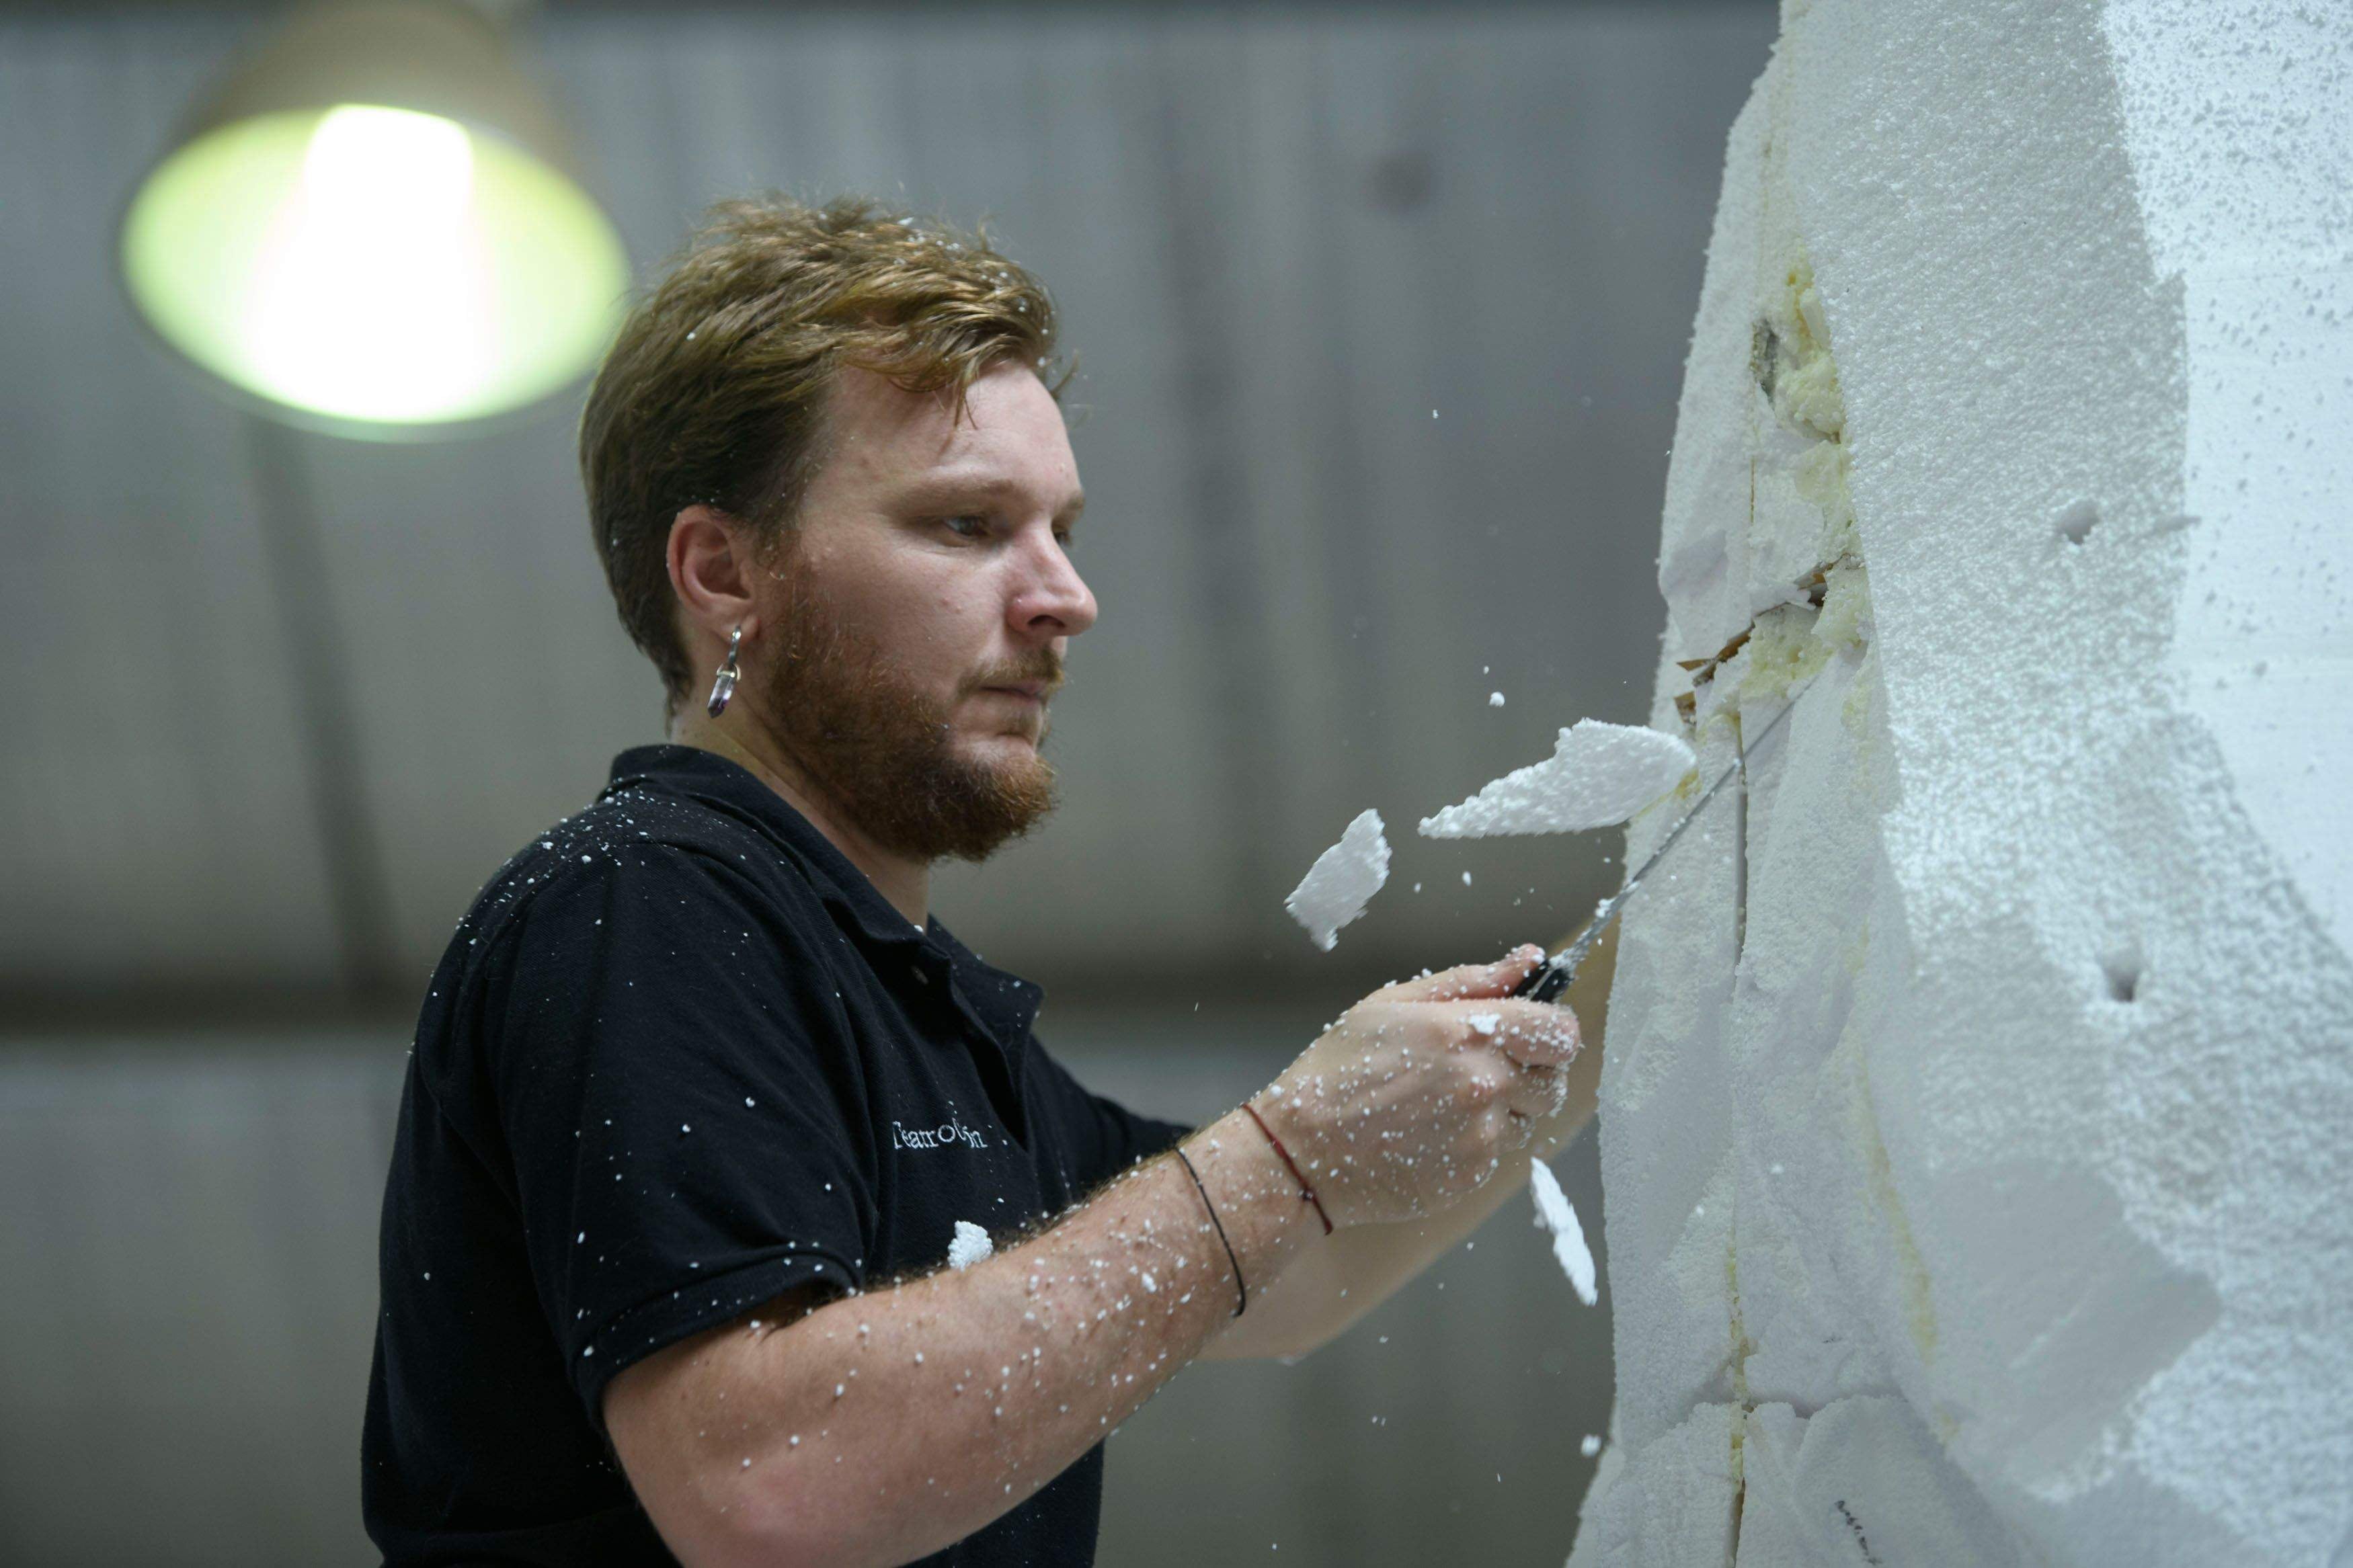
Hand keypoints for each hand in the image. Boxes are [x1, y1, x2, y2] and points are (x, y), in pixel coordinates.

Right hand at [1250, 946, 1580, 1227]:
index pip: (1560, 1032)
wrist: (1304, 1152)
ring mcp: (1481, 1134)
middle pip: (1556, 1078)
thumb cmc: (1339, 1071)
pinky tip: (1435, 1129)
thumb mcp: (1394, 1004)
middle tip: (1484, 1066)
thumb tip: (1529, 960)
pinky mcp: (1473, 1173)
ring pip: (1531, 1117)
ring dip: (1507, 1106)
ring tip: (1449, 1100)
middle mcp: (1484, 1084)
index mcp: (1467, 1033)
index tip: (1531, 1031)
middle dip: (1531, 1069)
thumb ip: (1471, 981)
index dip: (1551, 1029)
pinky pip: (1502, 1150)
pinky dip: (1479, 1138)